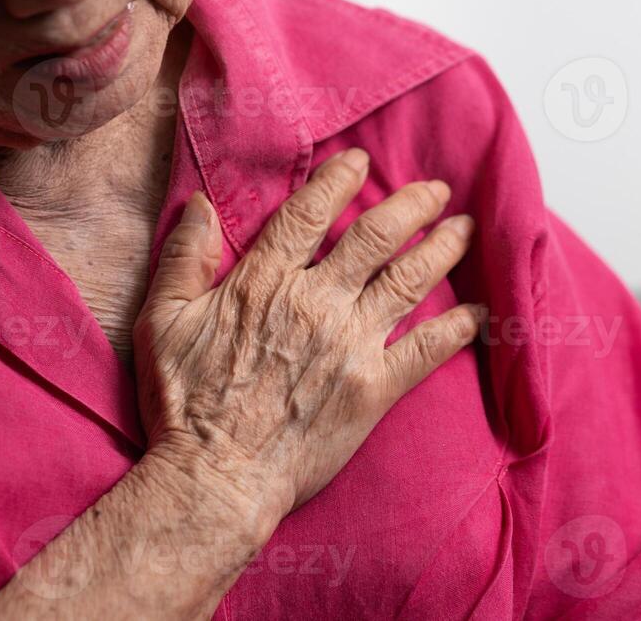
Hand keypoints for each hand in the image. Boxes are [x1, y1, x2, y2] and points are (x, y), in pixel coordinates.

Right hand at [133, 147, 482, 530]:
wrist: (216, 479)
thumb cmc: (184, 405)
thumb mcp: (162, 321)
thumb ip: (183, 260)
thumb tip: (201, 206)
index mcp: (264, 282)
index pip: (310, 214)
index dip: (338, 181)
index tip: (360, 162)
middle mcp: (316, 303)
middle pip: (375, 237)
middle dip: (411, 205)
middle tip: (435, 189)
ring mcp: (350, 344)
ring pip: (408, 280)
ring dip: (442, 249)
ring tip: (464, 227)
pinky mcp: (374, 388)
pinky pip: (427, 349)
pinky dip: (458, 327)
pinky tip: (479, 312)